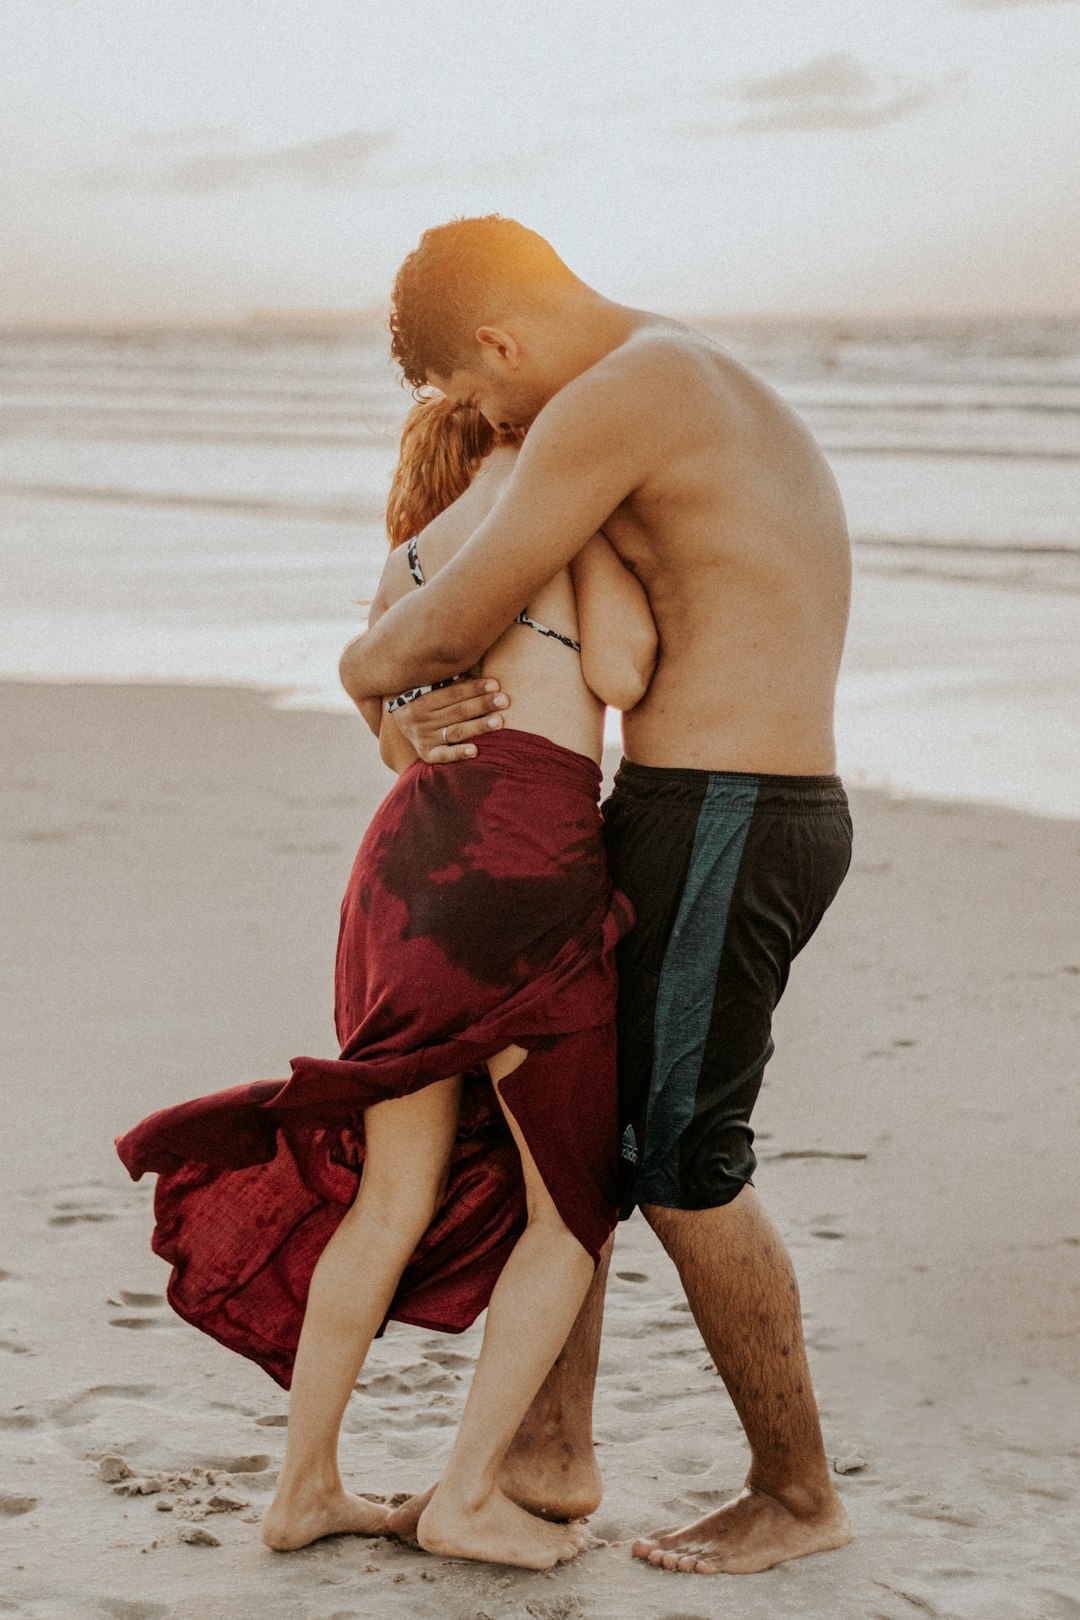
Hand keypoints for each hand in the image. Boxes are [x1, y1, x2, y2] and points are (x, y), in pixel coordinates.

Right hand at [387, 678, 509, 762]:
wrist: (400, 722)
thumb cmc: (424, 700)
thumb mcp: (430, 689)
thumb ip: (450, 683)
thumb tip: (477, 666)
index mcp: (422, 699)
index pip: (453, 694)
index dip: (474, 688)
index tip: (495, 684)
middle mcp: (421, 719)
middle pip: (458, 711)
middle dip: (483, 705)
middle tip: (504, 700)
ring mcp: (424, 738)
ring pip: (456, 731)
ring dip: (478, 726)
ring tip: (499, 721)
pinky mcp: (427, 754)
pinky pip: (444, 755)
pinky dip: (458, 753)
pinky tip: (475, 751)